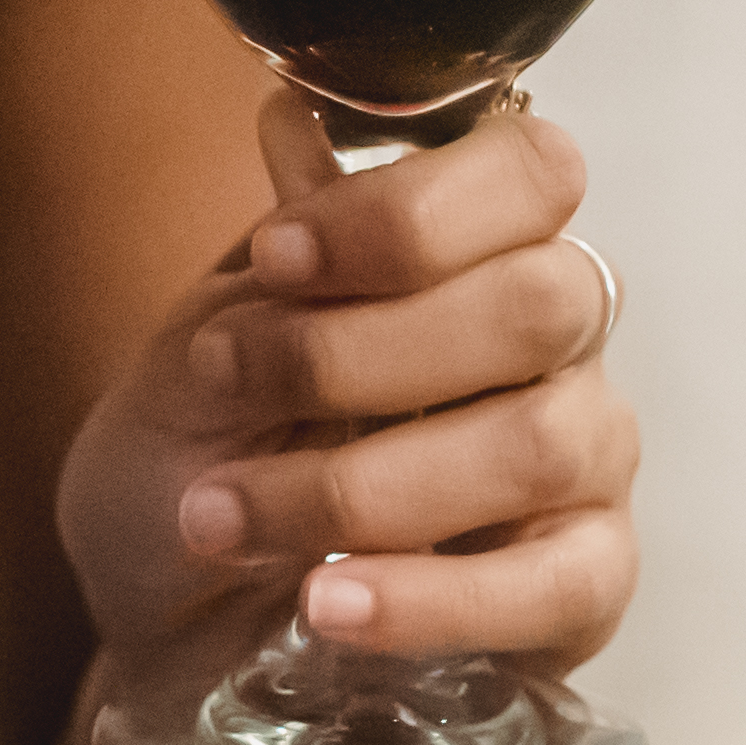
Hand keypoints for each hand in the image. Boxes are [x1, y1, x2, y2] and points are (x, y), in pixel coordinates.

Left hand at [55, 91, 640, 669]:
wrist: (161, 620)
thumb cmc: (194, 465)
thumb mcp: (198, 360)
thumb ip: (273, 271)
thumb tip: (298, 124)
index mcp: (479, 254)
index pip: (530, 173)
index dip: (410, 211)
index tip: (278, 258)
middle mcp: (555, 347)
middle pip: (540, 303)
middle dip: (358, 349)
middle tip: (225, 383)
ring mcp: (584, 467)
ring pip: (538, 445)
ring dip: (354, 486)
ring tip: (224, 518)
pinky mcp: (582, 590)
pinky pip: (556, 587)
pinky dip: (428, 598)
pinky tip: (324, 605)